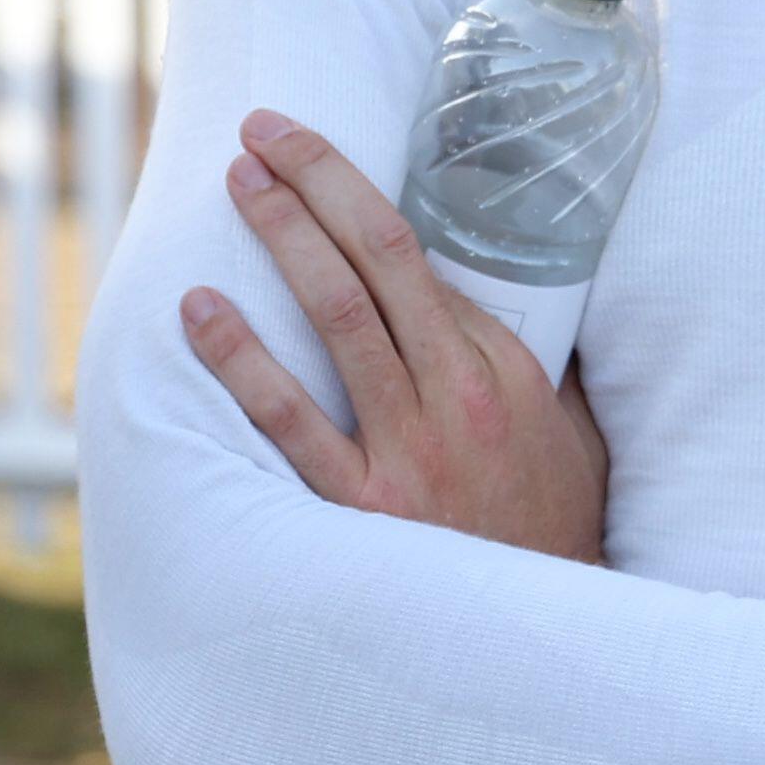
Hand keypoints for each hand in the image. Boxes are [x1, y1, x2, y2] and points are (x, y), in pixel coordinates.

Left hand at [177, 108, 607, 561]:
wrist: (545, 634)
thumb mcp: (565, 431)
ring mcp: (407, 454)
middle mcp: (457, 398)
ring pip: (338, 316)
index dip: (358, 197)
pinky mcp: (361, 511)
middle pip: (378, 260)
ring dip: (283, 238)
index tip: (315, 154)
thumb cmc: (546, 526)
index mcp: (501, 370)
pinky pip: (290, 422)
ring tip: (237, 182)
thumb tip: (481, 292)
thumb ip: (526, 360)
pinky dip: (241, 359)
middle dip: (316, 182)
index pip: (423, 262)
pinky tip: (199, 310)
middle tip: (261, 130)